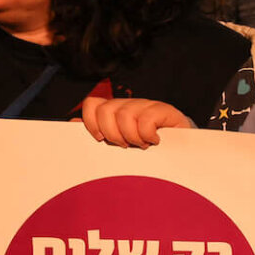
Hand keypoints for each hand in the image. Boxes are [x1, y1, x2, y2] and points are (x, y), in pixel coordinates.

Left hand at [77, 97, 191, 147]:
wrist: (182, 150)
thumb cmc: (148, 147)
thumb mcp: (120, 141)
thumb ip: (99, 131)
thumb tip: (72, 123)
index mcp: (115, 110)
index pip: (93, 104)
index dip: (91, 121)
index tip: (100, 139)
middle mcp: (129, 104)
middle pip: (106, 110)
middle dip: (112, 133)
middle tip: (125, 145)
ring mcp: (147, 105)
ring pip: (124, 115)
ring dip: (132, 137)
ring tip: (142, 145)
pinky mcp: (164, 110)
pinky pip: (146, 119)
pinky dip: (147, 134)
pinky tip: (154, 140)